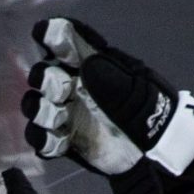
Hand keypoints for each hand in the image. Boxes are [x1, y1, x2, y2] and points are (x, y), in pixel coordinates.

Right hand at [21, 19, 193, 193]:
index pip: (67, 41)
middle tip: (63, 91)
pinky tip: (60, 142)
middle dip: (46, 79)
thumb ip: (111, 82)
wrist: (158, 158)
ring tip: (61, 119)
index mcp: (95, 65)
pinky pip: (41, 139)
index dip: (53, 35)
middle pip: (44, 73)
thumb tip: (85, 66)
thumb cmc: (152, 117)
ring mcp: (69, 114)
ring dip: (41, 111)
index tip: (47, 37)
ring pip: (36, 105)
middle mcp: (77, 86)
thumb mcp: (137, 95)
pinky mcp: (66, 142)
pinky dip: (44, 139)